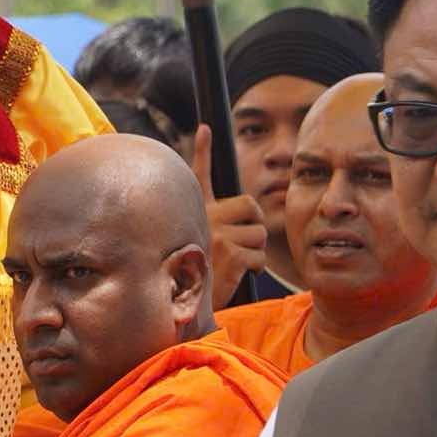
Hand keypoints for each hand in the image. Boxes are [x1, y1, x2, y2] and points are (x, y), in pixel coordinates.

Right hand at [192, 123, 267, 309]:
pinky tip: (237, 276)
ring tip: (235, 265)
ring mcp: (217, 234)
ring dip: (255, 253)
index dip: (203, 150)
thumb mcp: (192, 250)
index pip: (199, 176)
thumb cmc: (188, 281)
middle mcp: (204, 218)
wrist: (178, 308)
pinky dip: (254, 269)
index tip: (205, 128)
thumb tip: (224, 230)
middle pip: (249, 205)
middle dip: (255, 223)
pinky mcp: (230, 253)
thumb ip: (208, 234)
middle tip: (247, 240)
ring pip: (258, 235)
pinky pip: (258, 256)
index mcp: (194, 214)